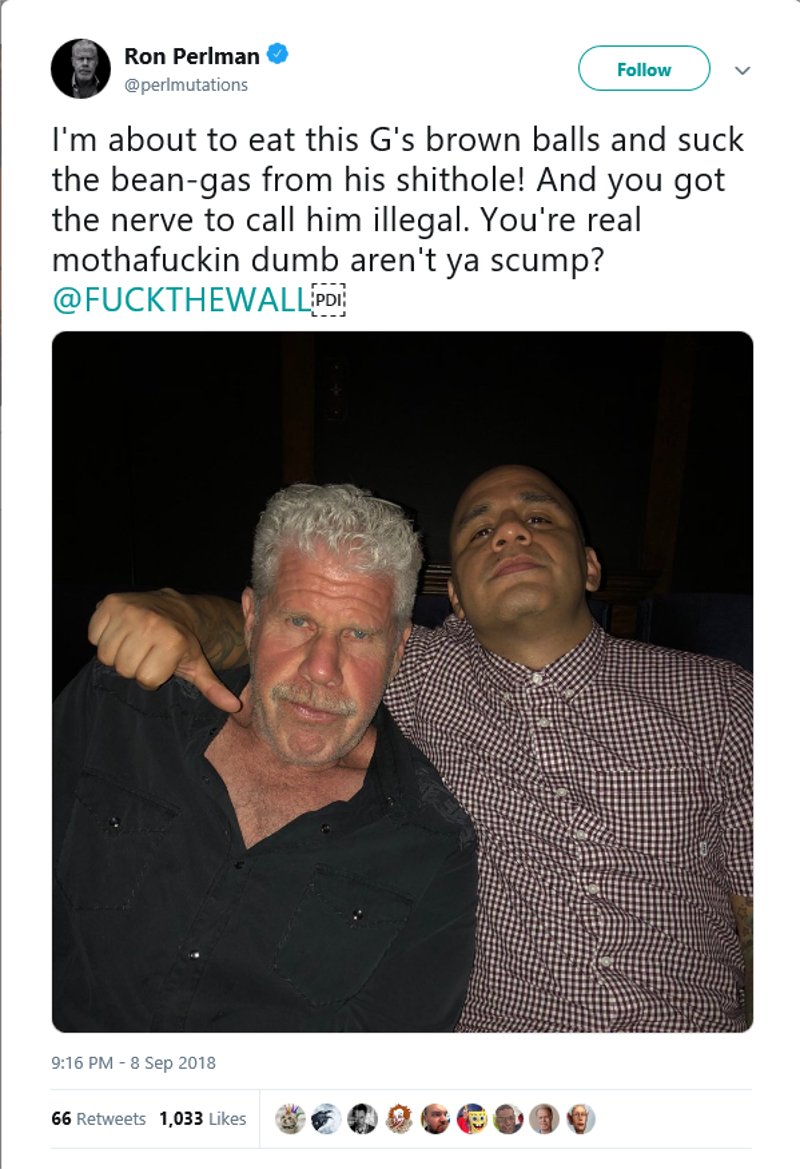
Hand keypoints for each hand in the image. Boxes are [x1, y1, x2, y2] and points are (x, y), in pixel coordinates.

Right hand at [88, 589, 241, 712]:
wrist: (175, 608)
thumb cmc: (183, 643)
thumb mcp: (198, 666)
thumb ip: (212, 688)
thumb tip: (233, 706)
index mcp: (171, 641)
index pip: (145, 680)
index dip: (152, 677)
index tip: (161, 664)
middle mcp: (150, 623)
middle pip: (123, 668)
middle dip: (133, 666)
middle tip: (146, 653)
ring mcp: (128, 611)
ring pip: (105, 654)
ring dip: (117, 653)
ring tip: (134, 643)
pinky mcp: (110, 602)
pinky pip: (94, 635)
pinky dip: (103, 636)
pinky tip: (121, 631)